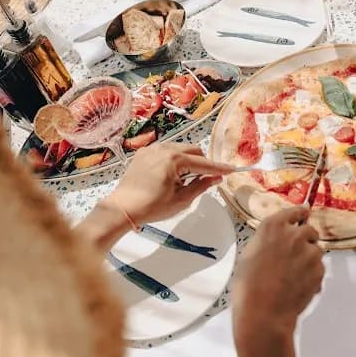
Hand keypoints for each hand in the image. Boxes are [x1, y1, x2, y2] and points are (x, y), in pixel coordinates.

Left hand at [107, 142, 232, 224]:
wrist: (123, 208)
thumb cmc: (152, 206)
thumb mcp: (181, 200)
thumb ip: (201, 186)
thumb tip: (216, 178)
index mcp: (174, 159)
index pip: (203, 163)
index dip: (218, 168)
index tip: (232, 170)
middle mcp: (163, 148)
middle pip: (193, 150)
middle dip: (202, 163)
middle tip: (204, 179)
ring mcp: (151, 149)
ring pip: (179, 149)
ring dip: (187, 161)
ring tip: (184, 180)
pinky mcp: (143, 153)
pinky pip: (165, 151)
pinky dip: (173, 160)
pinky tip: (170, 176)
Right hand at [232, 207, 324, 340]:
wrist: (263, 312)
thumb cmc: (248, 286)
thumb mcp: (249, 254)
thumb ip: (267, 240)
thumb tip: (276, 241)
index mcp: (273, 226)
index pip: (295, 211)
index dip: (300, 214)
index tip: (304, 215)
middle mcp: (294, 234)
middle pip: (309, 230)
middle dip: (305, 240)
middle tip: (295, 254)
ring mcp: (309, 252)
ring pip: (316, 250)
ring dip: (309, 259)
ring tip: (293, 275)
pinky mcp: (319, 269)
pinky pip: (319, 268)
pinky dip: (312, 275)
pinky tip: (298, 286)